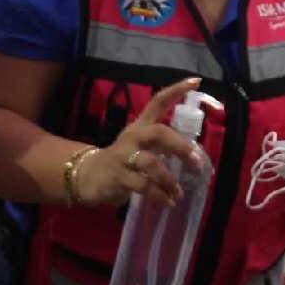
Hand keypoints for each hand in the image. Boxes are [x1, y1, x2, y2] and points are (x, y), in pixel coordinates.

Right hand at [75, 78, 204, 207]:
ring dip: (169, 179)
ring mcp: (123, 156)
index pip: (158, 102)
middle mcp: (133, 137)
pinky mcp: (118, 176)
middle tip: (196, 161)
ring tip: (179, 192)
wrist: (87, 176)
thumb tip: (193, 156)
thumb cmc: (122, 160)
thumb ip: (162, 147)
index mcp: (140, 126)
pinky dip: (159, 195)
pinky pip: (143, 186)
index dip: (176, 90)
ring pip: (151, 163)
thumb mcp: (140, 146)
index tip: (196, 81)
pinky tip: (168, 202)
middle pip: (158, 133)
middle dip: (180, 147)